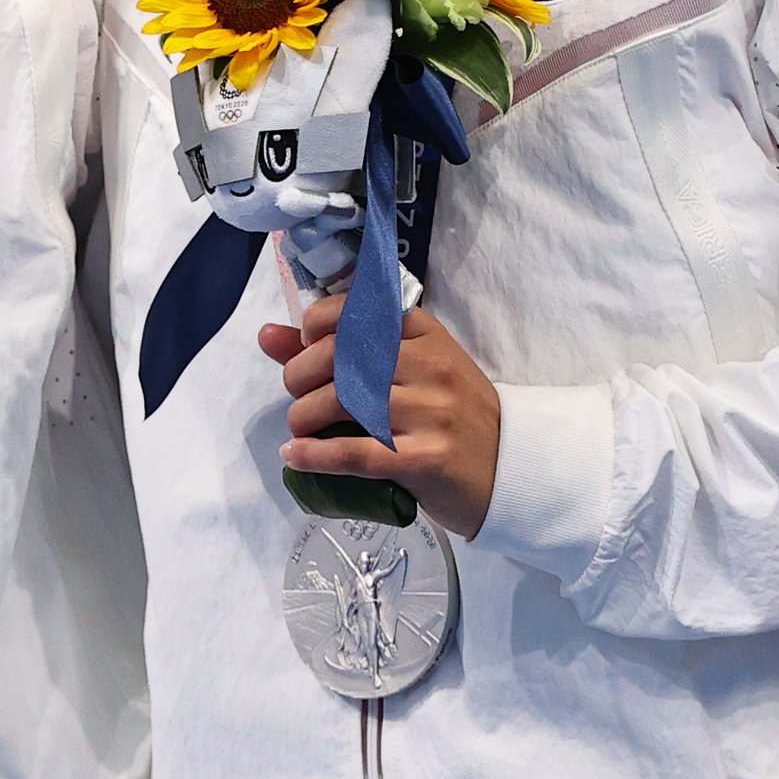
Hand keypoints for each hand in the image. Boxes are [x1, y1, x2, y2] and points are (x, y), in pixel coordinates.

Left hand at [260, 290, 499, 537]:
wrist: (510, 468)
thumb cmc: (450, 414)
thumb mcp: (408, 370)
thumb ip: (337, 349)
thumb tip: (267, 335)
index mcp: (425, 335)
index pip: (355, 310)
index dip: (315, 325)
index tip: (306, 347)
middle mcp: (429, 366)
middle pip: (340, 357)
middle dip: (300, 376)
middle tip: (299, 397)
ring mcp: (430, 413)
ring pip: (341, 402)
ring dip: (303, 417)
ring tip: (300, 429)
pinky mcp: (425, 459)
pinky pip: (354, 453)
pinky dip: (314, 455)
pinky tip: (295, 456)